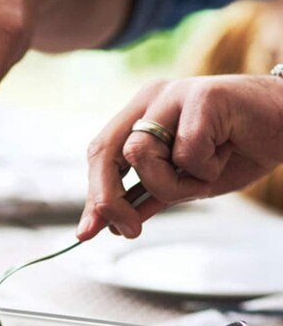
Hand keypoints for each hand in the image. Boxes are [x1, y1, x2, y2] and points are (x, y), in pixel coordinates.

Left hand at [77, 75, 282, 239]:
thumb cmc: (238, 151)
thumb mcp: (184, 183)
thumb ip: (147, 196)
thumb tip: (108, 224)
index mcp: (141, 114)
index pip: (101, 154)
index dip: (93, 194)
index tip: (87, 233)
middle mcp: (150, 99)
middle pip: (106, 150)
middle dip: (109, 198)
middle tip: (128, 230)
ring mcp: (174, 93)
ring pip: (140, 154)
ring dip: (172, 182)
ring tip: (205, 173)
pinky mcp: (201, 95)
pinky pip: (185, 152)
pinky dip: (206, 167)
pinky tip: (228, 150)